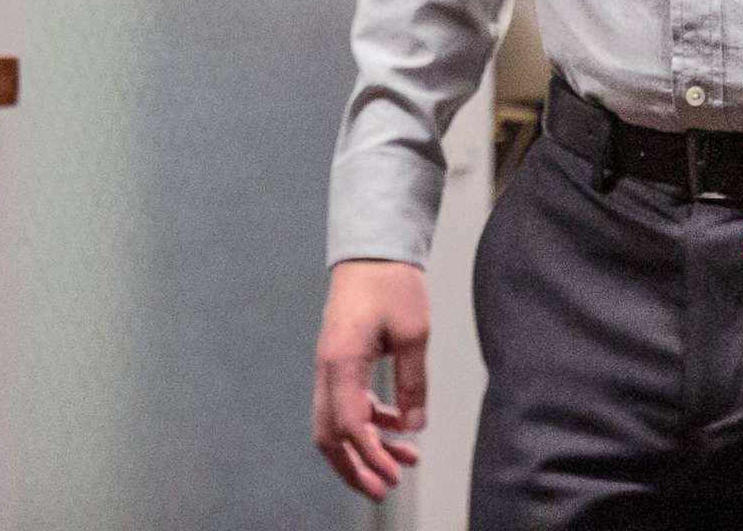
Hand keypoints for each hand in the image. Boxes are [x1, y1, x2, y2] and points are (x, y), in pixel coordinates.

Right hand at [311, 259, 427, 499]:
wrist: (373, 251)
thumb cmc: (391, 284)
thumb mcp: (413, 333)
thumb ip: (412, 381)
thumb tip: (414, 426)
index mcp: (340, 363)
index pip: (348, 425)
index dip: (370, 457)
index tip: (394, 476)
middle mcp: (328, 370)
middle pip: (329, 435)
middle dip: (355, 468)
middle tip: (384, 491)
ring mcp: (331, 367)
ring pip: (336, 423)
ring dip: (365, 448)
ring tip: (404, 462)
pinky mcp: (340, 362)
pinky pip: (347, 404)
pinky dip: (369, 423)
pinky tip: (399, 427)